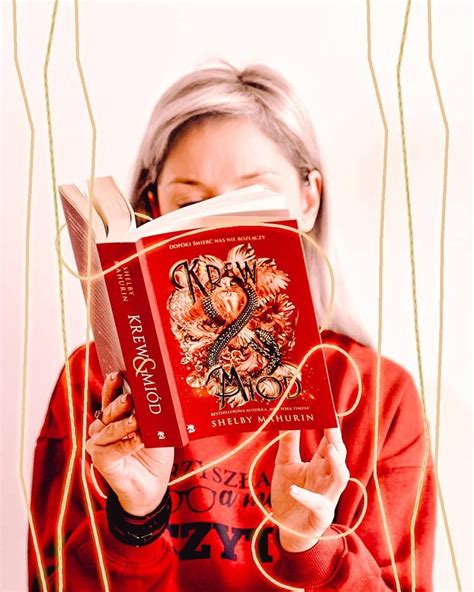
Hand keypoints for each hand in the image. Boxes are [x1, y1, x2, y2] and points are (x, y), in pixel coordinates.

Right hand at [86, 372, 173, 515]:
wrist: (152, 484)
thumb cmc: (153, 453)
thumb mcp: (156, 428)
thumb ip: (152, 414)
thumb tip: (158, 396)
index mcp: (114, 416)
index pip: (111, 396)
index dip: (113, 384)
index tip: (118, 373)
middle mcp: (102, 427)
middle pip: (109, 410)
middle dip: (119, 403)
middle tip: (130, 398)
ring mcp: (99, 443)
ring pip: (110, 429)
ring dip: (124, 425)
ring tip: (137, 420)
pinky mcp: (100, 460)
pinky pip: (113, 449)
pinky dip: (127, 444)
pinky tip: (139, 439)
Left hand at [271, 428, 348, 551]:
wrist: (286, 528)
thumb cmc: (289, 493)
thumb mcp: (285, 464)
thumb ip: (288, 443)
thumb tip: (288, 417)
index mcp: (320, 464)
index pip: (328, 441)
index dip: (329, 426)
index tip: (324, 408)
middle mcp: (327, 477)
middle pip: (338, 455)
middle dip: (335, 439)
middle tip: (329, 423)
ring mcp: (327, 496)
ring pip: (340, 477)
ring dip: (336, 463)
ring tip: (327, 449)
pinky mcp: (320, 515)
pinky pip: (317, 504)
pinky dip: (306, 497)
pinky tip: (295, 489)